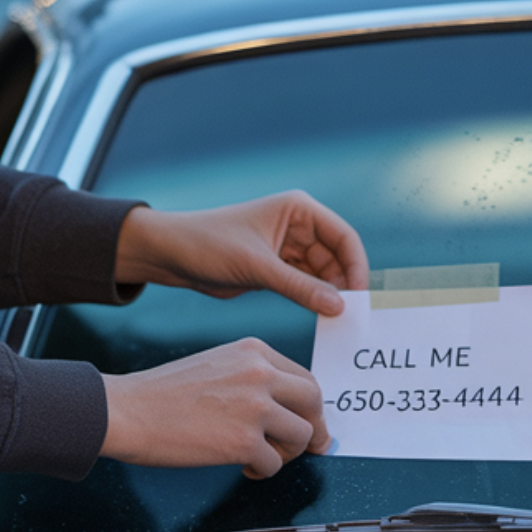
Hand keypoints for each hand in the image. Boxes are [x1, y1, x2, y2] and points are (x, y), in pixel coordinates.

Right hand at [102, 338, 326, 477]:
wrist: (128, 410)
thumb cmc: (163, 394)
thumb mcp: (218, 365)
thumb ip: (254, 378)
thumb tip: (288, 408)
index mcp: (254, 352)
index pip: (304, 378)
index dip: (310, 406)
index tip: (309, 422)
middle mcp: (259, 373)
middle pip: (313, 402)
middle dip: (313, 429)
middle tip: (308, 447)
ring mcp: (254, 406)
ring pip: (301, 435)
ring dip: (285, 453)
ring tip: (260, 456)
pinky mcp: (243, 441)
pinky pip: (273, 463)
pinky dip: (262, 471)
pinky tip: (242, 467)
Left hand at [115, 192, 368, 317]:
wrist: (171, 254)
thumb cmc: (210, 245)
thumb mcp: (258, 267)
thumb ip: (300, 287)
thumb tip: (340, 306)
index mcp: (298, 210)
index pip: (343, 236)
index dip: (356, 265)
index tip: (360, 296)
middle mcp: (297, 225)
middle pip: (336, 257)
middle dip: (344, 285)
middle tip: (351, 317)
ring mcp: (288, 248)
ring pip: (322, 274)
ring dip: (329, 295)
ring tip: (338, 322)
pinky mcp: (276, 269)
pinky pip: (305, 285)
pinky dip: (313, 300)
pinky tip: (321, 318)